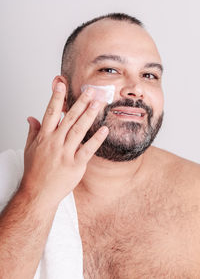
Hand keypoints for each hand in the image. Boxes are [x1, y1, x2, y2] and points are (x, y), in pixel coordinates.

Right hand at [20, 82, 108, 203]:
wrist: (38, 193)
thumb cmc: (34, 171)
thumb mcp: (29, 149)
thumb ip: (33, 131)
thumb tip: (31, 117)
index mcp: (44, 137)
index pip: (51, 112)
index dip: (56, 97)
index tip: (62, 85)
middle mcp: (55, 142)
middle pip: (69, 118)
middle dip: (80, 102)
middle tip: (90, 91)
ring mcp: (65, 153)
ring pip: (79, 130)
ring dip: (90, 115)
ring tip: (98, 104)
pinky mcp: (75, 165)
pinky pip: (88, 149)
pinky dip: (97, 139)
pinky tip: (104, 130)